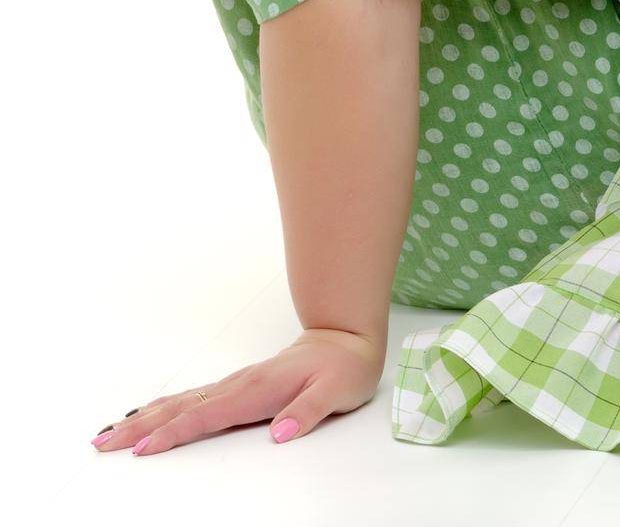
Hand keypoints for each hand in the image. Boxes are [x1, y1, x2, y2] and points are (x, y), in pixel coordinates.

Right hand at [89, 327, 384, 455]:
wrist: (349, 339)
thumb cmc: (344, 368)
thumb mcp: (337, 392)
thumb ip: (308, 412)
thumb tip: (281, 433)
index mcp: (259, 389)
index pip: (208, 414)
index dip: (175, 433)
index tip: (143, 449)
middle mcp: (240, 384)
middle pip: (182, 407)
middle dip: (141, 427)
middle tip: (102, 443)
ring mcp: (236, 384)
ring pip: (181, 402)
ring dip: (144, 418)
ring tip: (109, 432)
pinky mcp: (238, 387)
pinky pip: (193, 399)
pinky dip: (164, 409)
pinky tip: (149, 416)